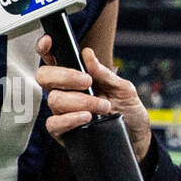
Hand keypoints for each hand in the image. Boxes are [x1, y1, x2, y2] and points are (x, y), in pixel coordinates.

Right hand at [34, 36, 151, 161]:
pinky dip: (71, 119)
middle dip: (65, 76)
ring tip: (103, 106)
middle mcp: (65, 92)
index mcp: (77, 76)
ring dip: (81, 101)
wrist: (135, 138)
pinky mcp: (63, 131)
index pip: (53, 59)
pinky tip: (87, 117)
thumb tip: (88, 55)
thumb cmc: (128, 112)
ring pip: (54, 100)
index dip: (45, 48)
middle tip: (88, 82)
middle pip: (45, 77)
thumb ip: (105, 73)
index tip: (50, 42)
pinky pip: (54, 123)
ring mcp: (62, 111)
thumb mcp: (124, 89)